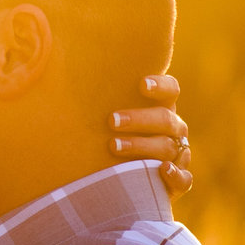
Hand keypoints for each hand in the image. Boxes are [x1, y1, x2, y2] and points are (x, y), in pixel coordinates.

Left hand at [109, 73, 192, 195]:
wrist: (126, 179)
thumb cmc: (113, 136)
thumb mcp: (109, 116)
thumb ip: (97, 95)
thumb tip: (61, 64)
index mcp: (163, 107)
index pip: (171, 89)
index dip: (159, 86)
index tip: (140, 84)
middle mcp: (174, 128)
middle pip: (165, 119)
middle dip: (138, 119)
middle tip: (111, 120)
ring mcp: (179, 154)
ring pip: (168, 147)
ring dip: (141, 145)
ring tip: (113, 146)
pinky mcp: (178, 181)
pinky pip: (184, 178)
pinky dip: (175, 175)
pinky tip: (161, 170)